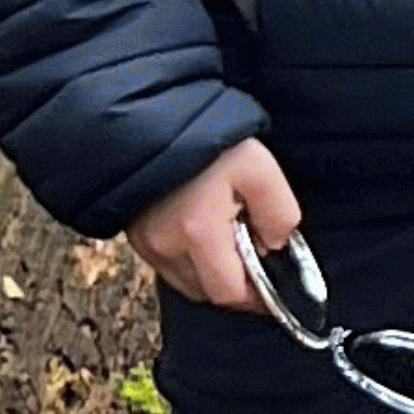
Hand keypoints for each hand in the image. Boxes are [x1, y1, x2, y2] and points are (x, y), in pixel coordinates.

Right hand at [128, 137, 302, 316]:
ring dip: (212, 273)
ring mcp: (144, 242)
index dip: (257, 298)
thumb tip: (277, 246)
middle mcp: (164, 245)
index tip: (276, 290)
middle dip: (236, 284)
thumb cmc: (208, 138)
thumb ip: (280, 215)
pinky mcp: (134, 234)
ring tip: (231, 239)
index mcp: (197, 232)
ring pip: (185, 281)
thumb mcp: (261, 170)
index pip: (229, 293)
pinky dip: (191, 260)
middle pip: (205, 292)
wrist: (153, 115)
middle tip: (255, 257)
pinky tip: (207, 233)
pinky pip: (167, 264)